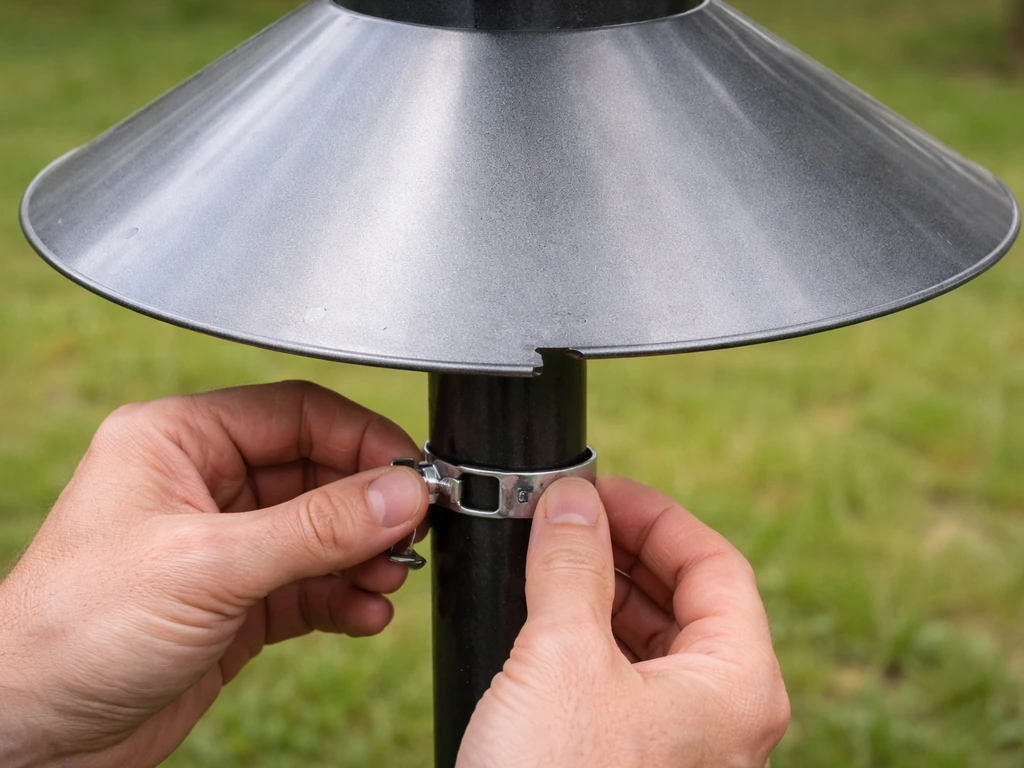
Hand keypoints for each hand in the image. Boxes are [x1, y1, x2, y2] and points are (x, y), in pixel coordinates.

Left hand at [0, 382, 428, 767]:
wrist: (32, 738)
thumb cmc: (74, 631)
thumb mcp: (209, 566)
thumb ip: (317, 528)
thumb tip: (403, 493)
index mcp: (178, 439)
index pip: (296, 413)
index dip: (362, 438)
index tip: (414, 472)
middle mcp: (202, 483)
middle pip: (317, 472)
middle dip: (369, 505)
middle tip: (415, 530)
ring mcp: (222, 544)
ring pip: (320, 531)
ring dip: (363, 554)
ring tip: (391, 578)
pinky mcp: (236, 601)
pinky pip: (310, 584)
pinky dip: (344, 596)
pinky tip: (365, 613)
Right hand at [458, 477, 788, 767]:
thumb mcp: (563, 659)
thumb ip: (571, 566)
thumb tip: (572, 497)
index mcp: (738, 684)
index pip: (716, 564)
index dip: (657, 515)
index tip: (601, 488)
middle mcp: (723, 716)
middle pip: (687, 599)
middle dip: (623, 549)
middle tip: (565, 517)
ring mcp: (681, 745)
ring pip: (652, 639)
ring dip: (602, 589)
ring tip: (548, 556)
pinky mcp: (635, 761)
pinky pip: (624, 679)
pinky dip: (589, 636)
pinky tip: (544, 616)